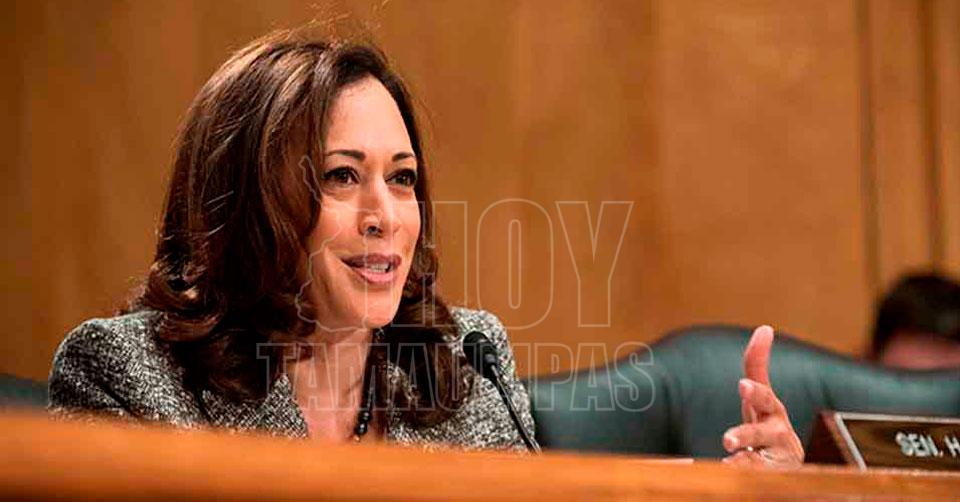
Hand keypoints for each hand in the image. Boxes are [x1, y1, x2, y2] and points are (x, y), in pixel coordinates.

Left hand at [721, 325, 803, 467]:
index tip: (743, 386)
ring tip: (726, 450)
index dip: (755, 392)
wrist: (790, 469)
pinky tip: (727, 469)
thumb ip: (757, 365)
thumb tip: (765, 328)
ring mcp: (777, 457)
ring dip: (744, 454)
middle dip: (748, 429)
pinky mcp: (774, 475)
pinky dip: (743, 472)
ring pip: (761, 457)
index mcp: (771, 411)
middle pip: (764, 431)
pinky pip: (757, 475)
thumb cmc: (769, 426)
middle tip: (731, 432)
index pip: (763, 395)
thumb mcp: (760, 397)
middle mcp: (778, 432)